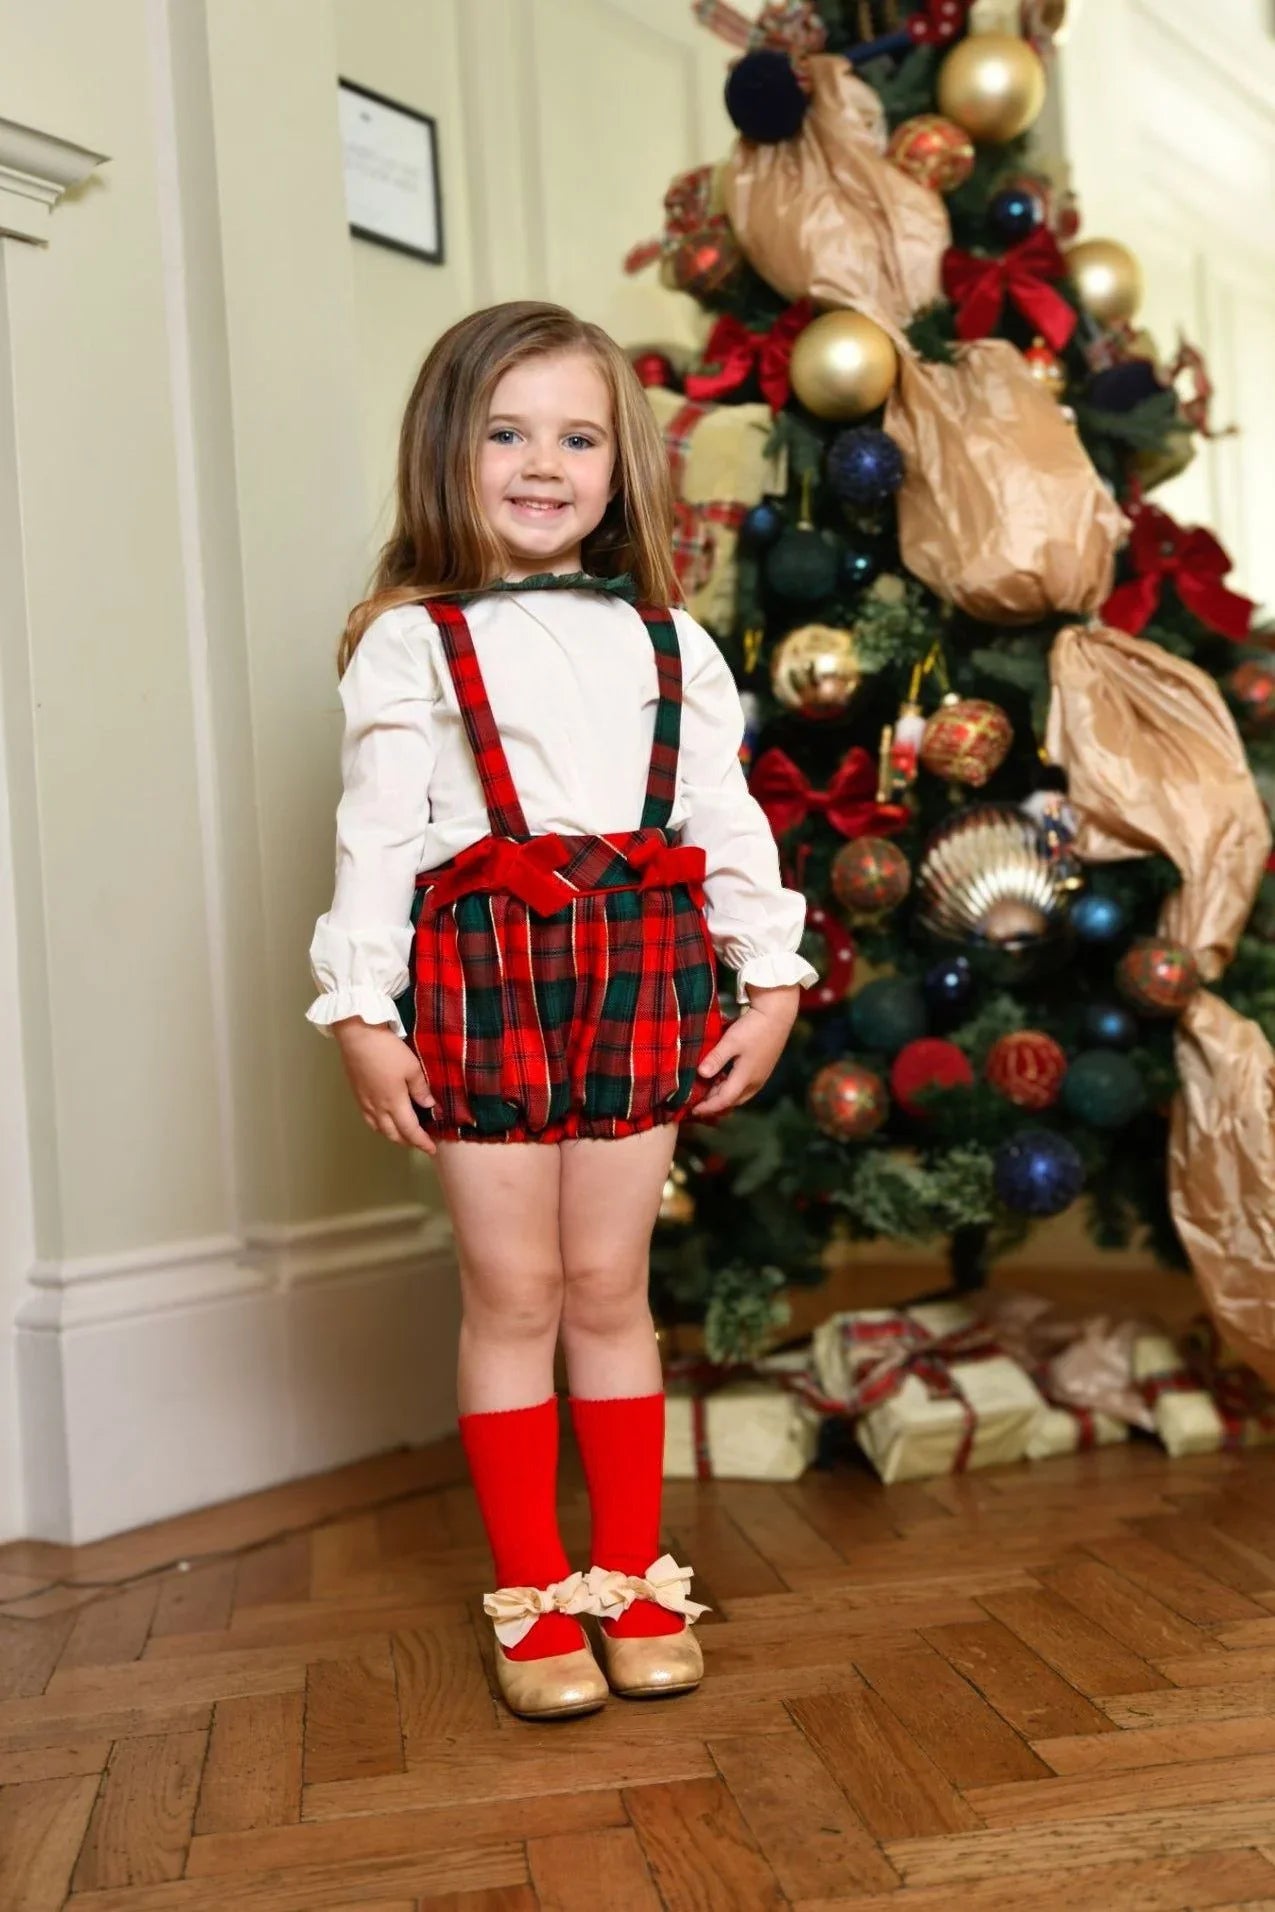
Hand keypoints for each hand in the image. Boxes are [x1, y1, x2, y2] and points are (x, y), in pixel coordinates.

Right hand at [332, 1019, 436, 1155]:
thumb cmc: (388, 1050)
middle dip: (407, 1142)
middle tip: (420, 1143)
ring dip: (393, 1136)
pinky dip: (379, 1126)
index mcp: (394, 1103)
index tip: (432, 1149)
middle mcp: (377, 1108)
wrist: (358, 1037)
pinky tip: (383, 1121)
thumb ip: (420, 1089)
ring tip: (404, 1135)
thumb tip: (429, 1106)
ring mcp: (365, 1102)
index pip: (410, 1130)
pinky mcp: (357, 1095)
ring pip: (379, 1129)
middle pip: (393, 1134)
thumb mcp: (412, 1068)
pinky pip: (368, 1119)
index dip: (421, 1142)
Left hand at [694, 984, 800, 1118]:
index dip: (708, 1107)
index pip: (724, 1100)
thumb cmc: (753, 1027)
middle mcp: (755, 1082)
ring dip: (723, 1096)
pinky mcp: (763, 1070)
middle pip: (732, 1101)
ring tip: (706, 1091)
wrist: (778, 1015)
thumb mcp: (731, 1041)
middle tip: (697, 1102)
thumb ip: (716, 1058)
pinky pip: (745, 1087)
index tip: (693, 1110)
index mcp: (746, 1078)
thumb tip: (701, 1074)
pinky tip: (721, 1079)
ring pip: (739, 1095)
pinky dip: (731, 1088)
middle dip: (714, 1105)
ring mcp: (761, 1077)